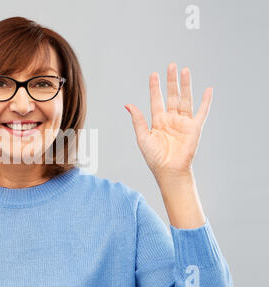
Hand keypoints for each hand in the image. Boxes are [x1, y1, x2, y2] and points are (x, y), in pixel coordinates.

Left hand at [125, 62, 212, 180]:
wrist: (169, 170)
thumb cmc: (154, 157)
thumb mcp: (143, 137)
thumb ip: (138, 120)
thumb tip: (128, 104)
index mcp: (158, 121)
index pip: (156, 99)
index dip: (155, 87)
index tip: (154, 74)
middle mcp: (171, 119)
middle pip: (172, 95)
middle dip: (171, 81)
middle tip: (171, 65)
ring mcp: (183, 123)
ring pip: (185, 99)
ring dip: (186, 85)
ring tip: (185, 70)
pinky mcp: (194, 128)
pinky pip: (202, 112)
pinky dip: (206, 101)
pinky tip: (208, 90)